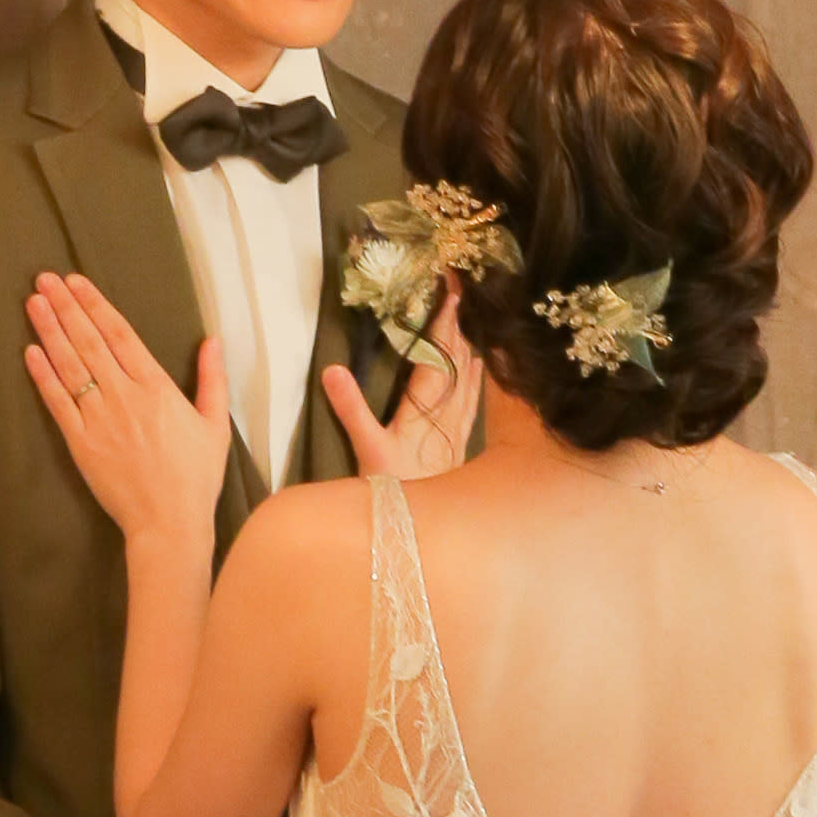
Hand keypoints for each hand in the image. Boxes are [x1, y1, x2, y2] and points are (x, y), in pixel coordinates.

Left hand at [26, 270, 230, 542]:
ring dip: (49, 331)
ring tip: (32, 302)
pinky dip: (43, 375)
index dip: (95, 304)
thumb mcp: (214, 425)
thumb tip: (212, 340)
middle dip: (65, 307)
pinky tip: (30, 351)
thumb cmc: (195, 477)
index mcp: (157, 387)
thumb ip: (212, 379)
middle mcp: (125, 396)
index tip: (76, 281)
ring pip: (70, 365)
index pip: (120, 334)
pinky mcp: (81, 443)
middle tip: (44, 278)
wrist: (169, 522)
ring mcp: (100, 419)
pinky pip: (58, 403)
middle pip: (89, 341)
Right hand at [324, 290, 476, 482]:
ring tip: (477, 311)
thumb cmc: (392, 489)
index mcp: (424, 408)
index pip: (439, 354)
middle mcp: (449, 412)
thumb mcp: (366, 450)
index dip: (446, 320)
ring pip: (473, 373)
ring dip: (473, 341)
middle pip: (461, 356)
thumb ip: (351, 409)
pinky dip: (479, 371)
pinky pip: (476, 395)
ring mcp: (460, 424)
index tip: (454, 288)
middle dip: (463, 320)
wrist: (424, 532)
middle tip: (468, 284)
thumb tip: (332, 370)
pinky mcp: (463, 437)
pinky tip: (483, 361)